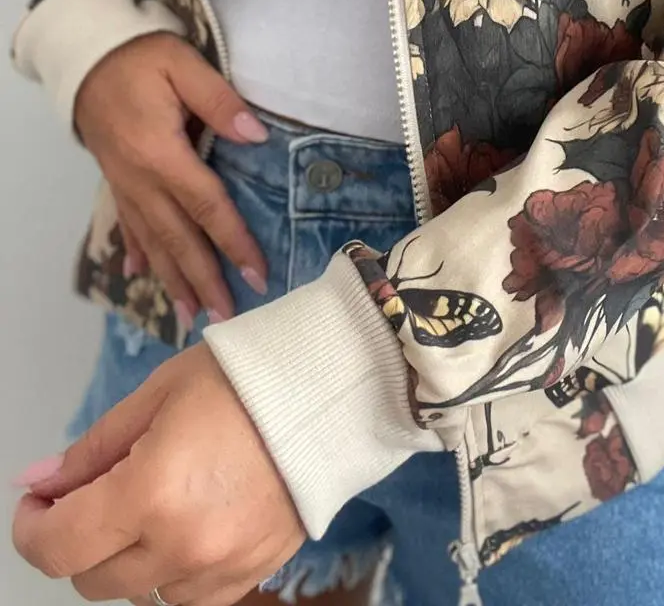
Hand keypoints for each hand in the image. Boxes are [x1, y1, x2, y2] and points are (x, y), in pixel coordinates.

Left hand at [12, 343, 305, 604]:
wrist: (332, 387)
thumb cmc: (245, 378)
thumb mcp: (157, 394)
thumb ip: (93, 449)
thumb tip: (40, 483)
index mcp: (150, 491)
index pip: (57, 547)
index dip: (32, 527)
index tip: (40, 501)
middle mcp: (182, 543)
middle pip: (92, 577)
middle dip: (80, 537)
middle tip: (96, 490)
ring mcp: (220, 566)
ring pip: (140, 590)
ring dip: (131, 555)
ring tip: (157, 499)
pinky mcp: (252, 571)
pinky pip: (190, 594)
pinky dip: (176, 568)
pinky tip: (191, 519)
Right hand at [74, 32, 269, 324]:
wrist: (86, 55)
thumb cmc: (140, 56)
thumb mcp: (184, 64)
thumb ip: (220, 101)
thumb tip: (255, 135)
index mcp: (161, 154)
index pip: (206, 206)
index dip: (233, 242)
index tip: (257, 273)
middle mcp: (140, 179)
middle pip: (177, 238)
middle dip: (203, 280)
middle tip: (227, 318)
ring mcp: (124, 183)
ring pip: (152, 241)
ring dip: (172, 279)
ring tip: (191, 314)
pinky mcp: (116, 179)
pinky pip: (128, 225)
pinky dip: (138, 252)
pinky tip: (141, 276)